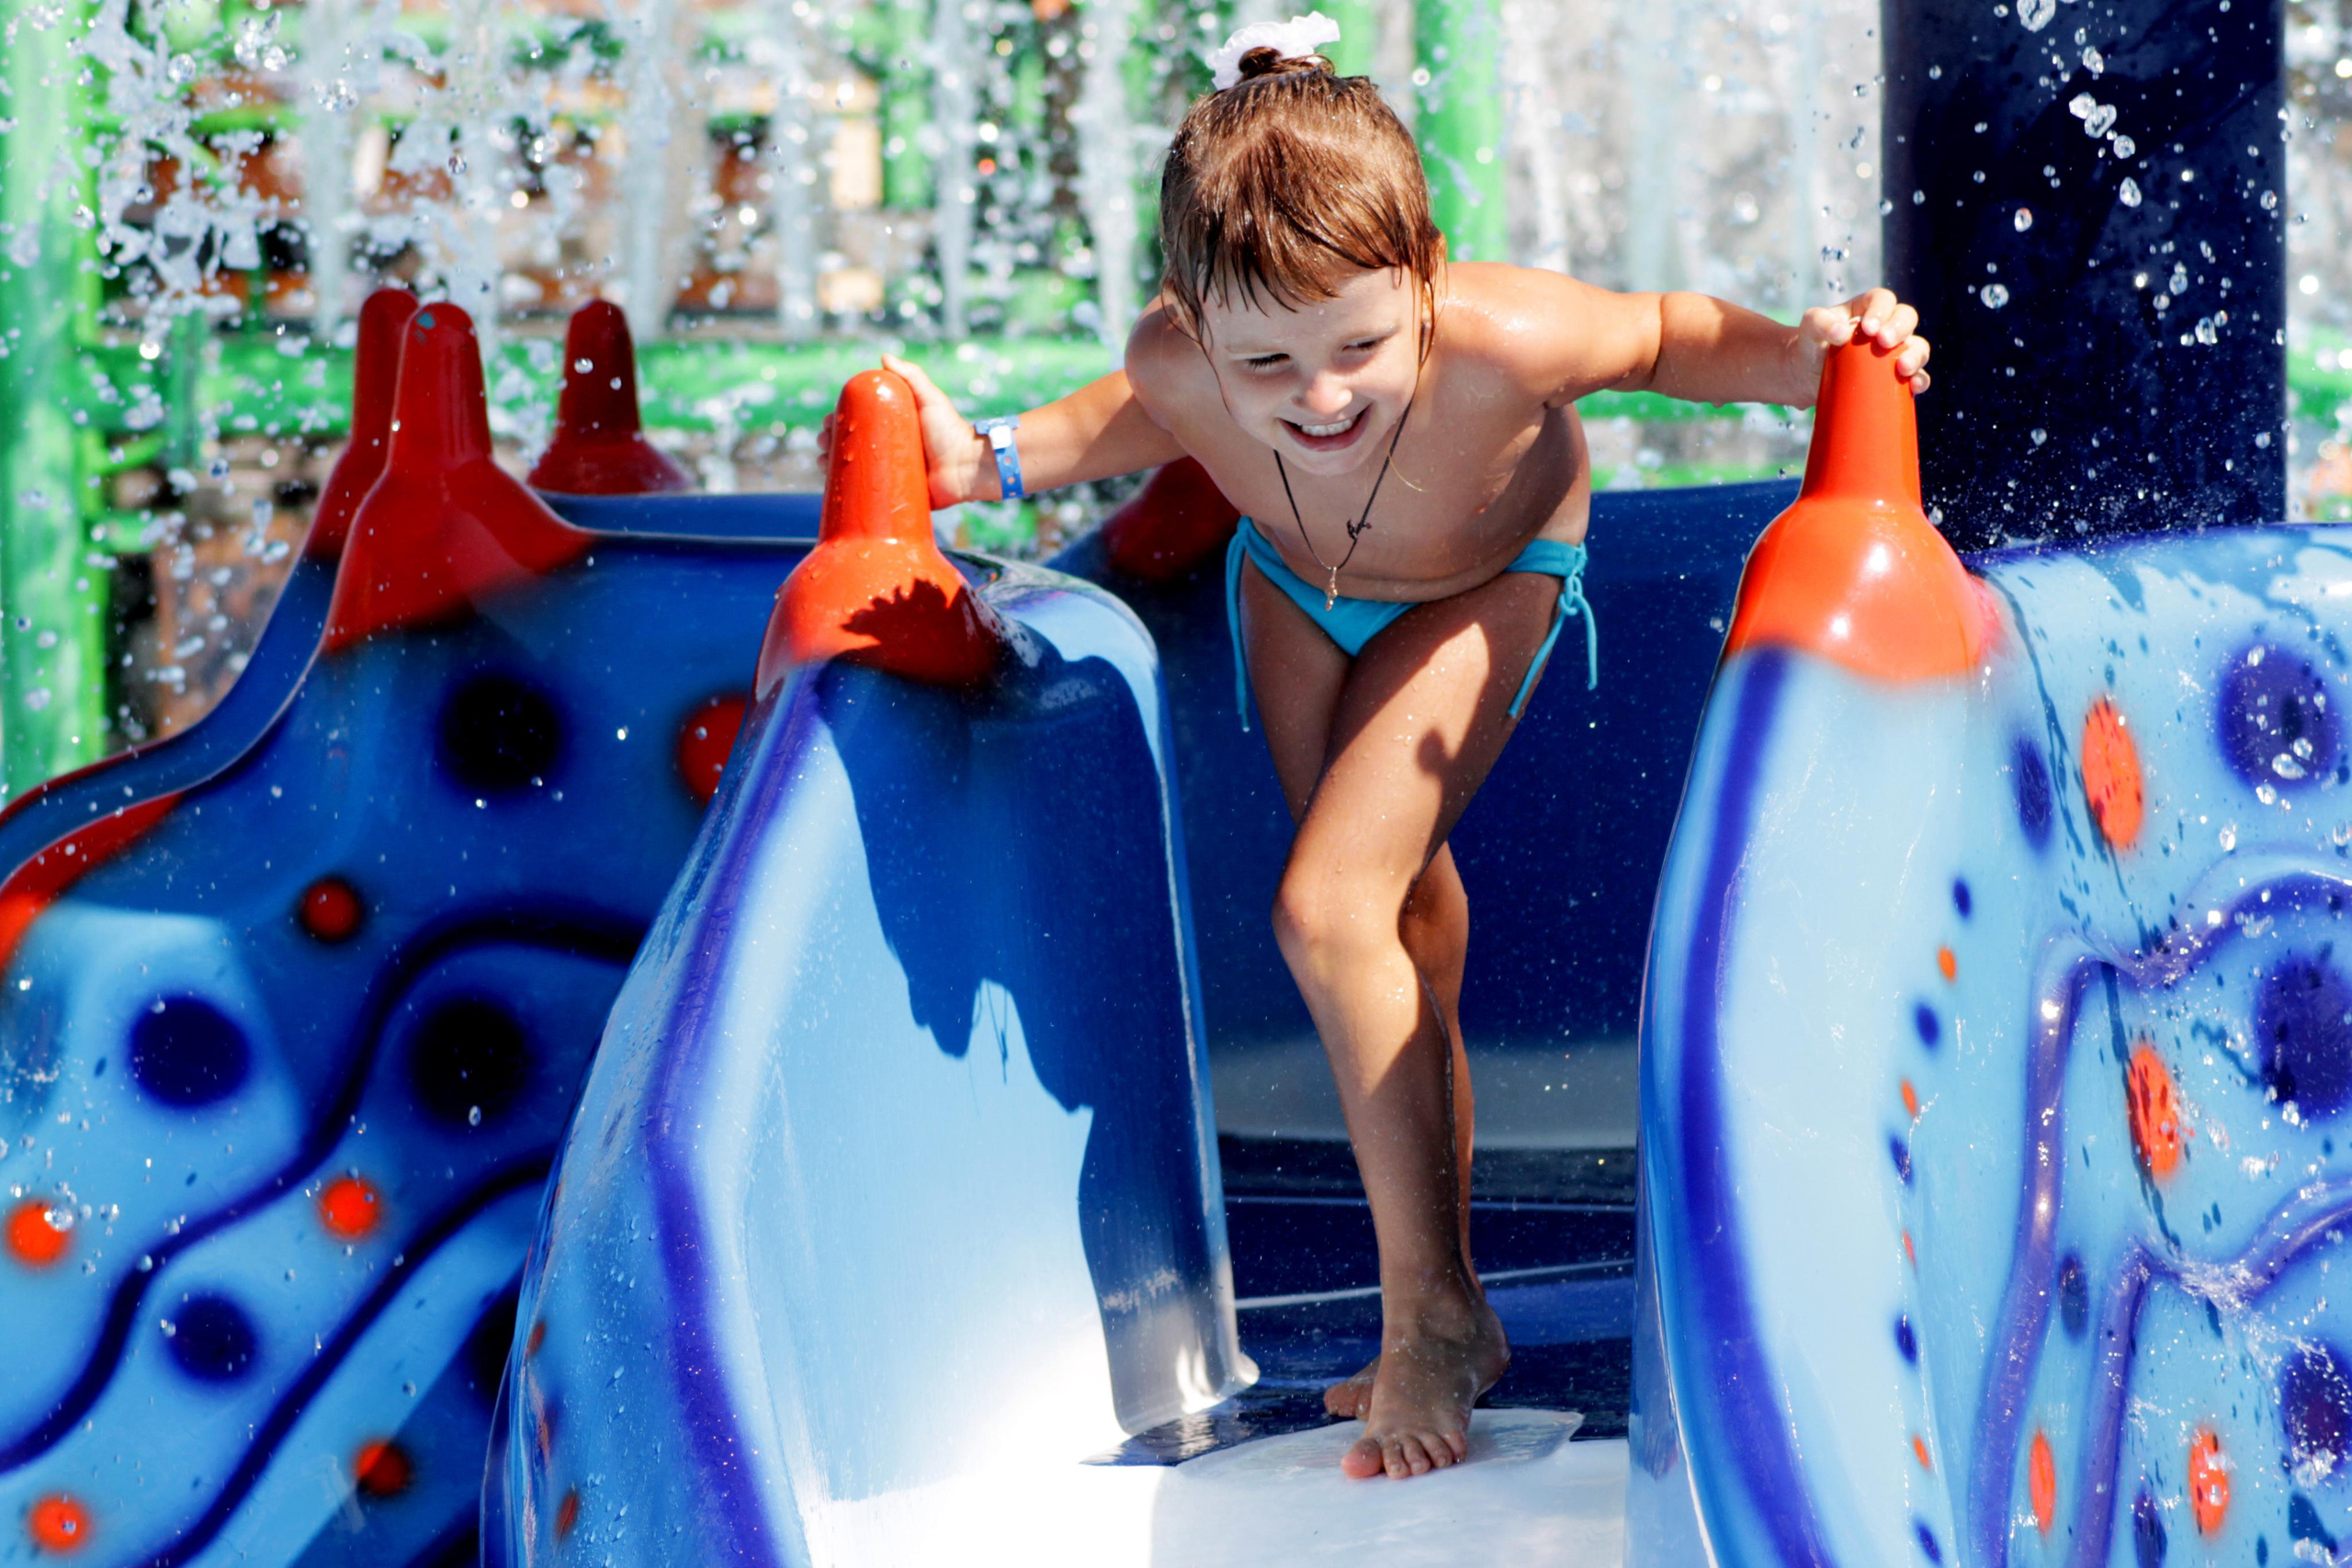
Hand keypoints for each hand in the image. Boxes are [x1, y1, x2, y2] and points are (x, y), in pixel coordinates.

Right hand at [816, 353, 993, 507]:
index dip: (838, 423)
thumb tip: (884, 356)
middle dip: (830, 444)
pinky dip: (847, 493)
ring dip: (831, 468)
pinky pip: (868, 497)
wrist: (968, 467)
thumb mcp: (930, 399)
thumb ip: (912, 376)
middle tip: (823, 444)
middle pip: (850, 446)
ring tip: (822, 464)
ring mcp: (890, 474)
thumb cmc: (951, 430)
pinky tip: (832, 489)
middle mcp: (888, 451)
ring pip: (853, 471)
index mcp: (892, 429)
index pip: (857, 423)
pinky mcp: (895, 496)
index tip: (827, 423)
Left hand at [1793, 286, 1931, 399]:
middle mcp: (1887, 326)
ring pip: (1918, 347)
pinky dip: (1919, 380)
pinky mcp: (1896, 376)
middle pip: (1906, 318)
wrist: (1806, 374)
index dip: (1881, 310)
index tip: (1868, 328)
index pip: (1883, 300)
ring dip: (1915, 356)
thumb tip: (1842, 332)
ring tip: (1902, 368)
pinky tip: (1913, 386)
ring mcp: (1895, 351)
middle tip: (1884, 342)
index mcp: (1868, 307)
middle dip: (1899, 329)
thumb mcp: (1810, 327)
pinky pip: (1917, 376)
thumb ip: (1820, 322)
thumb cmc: (1811, 344)